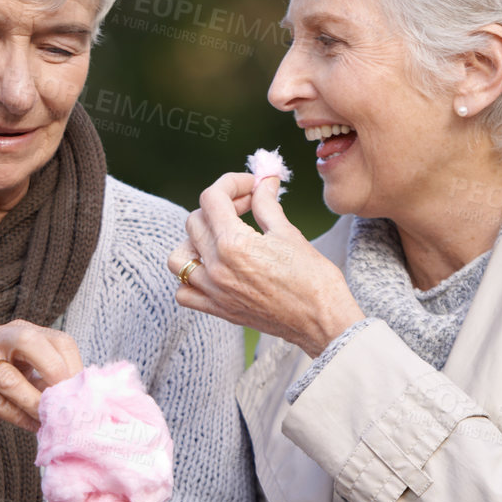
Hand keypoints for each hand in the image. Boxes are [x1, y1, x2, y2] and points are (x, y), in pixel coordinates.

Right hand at [0, 320, 83, 439]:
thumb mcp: (22, 378)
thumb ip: (45, 383)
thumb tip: (78, 399)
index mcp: (16, 331)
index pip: (54, 338)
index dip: (72, 364)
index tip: (82, 391)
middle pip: (27, 340)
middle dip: (52, 369)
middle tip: (67, 399)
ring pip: (8, 378)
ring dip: (33, 403)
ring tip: (49, 421)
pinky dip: (16, 416)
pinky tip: (29, 425)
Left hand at [167, 172, 362, 357]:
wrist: (322, 321)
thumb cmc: (313, 278)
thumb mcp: (288, 232)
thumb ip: (267, 204)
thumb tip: (263, 181)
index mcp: (234, 244)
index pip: (212, 198)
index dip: (231, 183)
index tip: (250, 186)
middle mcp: (217, 267)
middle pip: (195, 221)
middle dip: (219, 206)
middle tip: (246, 206)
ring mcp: (214, 291)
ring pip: (179, 257)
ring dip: (195, 240)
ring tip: (220, 237)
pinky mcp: (218, 310)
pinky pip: (184, 292)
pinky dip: (190, 279)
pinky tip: (213, 269)